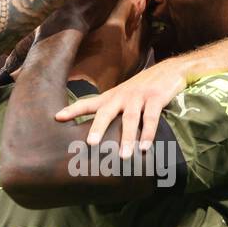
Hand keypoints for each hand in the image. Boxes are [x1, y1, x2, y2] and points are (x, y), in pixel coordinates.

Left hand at [53, 54, 193, 156]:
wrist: (170, 69)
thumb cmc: (143, 88)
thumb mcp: (123, 96)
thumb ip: (111, 111)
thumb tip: (96, 135)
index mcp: (111, 97)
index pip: (87, 103)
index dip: (73, 110)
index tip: (57, 117)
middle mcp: (121, 96)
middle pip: (106, 112)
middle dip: (98, 128)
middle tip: (91, 144)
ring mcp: (138, 97)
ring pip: (130, 119)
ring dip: (127, 138)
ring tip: (124, 156)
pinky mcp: (156, 98)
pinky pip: (151, 118)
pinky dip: (148, 133)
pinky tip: (145, 147)